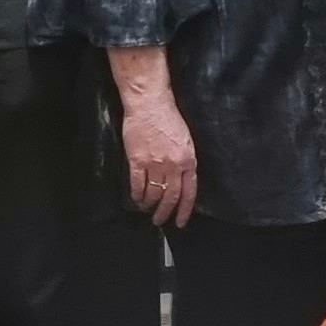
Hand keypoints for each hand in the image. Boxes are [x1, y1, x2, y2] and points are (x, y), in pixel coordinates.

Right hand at [119, 84, 198, 228]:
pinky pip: (137, 184)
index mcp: (188, 161)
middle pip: (170, 197)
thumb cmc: (169, 118)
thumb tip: (182, 180)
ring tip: (146, 209)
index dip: (184, 210)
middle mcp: (173, 166)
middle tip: (159, 220)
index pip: (189, 192)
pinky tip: (136, 199)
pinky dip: (136, 195)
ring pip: (153, 193)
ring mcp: (154, 164)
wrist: (149, 104)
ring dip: (149, 205)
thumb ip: (185, 161)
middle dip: (164, 212)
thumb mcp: (186, 140)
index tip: (179, 222)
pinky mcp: (137, 160)